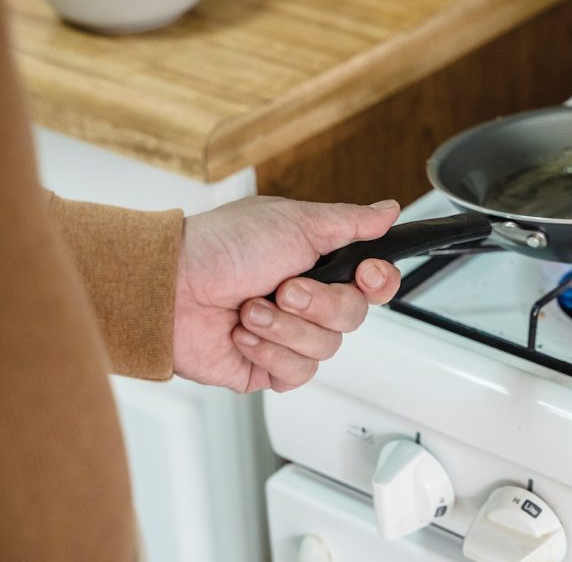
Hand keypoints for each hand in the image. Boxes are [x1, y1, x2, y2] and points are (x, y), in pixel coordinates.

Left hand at [172, 196, 401, 392]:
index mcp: (318, 263)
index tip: (366, 274)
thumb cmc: (222, 247)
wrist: (169, 287)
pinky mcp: (267, 367)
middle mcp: (307, 301)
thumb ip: (350, 221)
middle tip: (284, 288)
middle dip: (318, 304)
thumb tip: (388, 210)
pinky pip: (297, 374)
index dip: (378, 282)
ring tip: (250, 309)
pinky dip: (268, 351)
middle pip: (353, 317)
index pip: (374, 282)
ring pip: (326, 348)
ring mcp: (288, 335)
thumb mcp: (295, 221)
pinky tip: (242, 333)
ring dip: (285, 327)